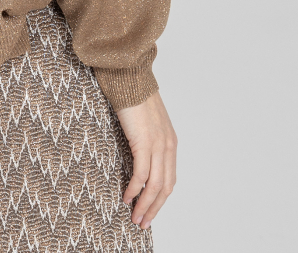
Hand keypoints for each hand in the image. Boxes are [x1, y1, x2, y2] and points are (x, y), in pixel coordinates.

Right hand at [116, 90, 176, 228]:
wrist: (129, 76)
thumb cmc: (132, 95)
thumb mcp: (145, 122)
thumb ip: (146, 139)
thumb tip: (138, 155)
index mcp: (170, 142)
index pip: (169, 179)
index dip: (160, 199)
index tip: (149, 211)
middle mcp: (168, 145)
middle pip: (165, 187)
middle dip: (154, 208)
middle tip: (142, 222)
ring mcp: (158, 144)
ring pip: (155, 185)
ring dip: (145, 205)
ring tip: (134, 217)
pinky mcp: (144, 142)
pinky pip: (141, 174)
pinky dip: (134, 189)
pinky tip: (127, 197)